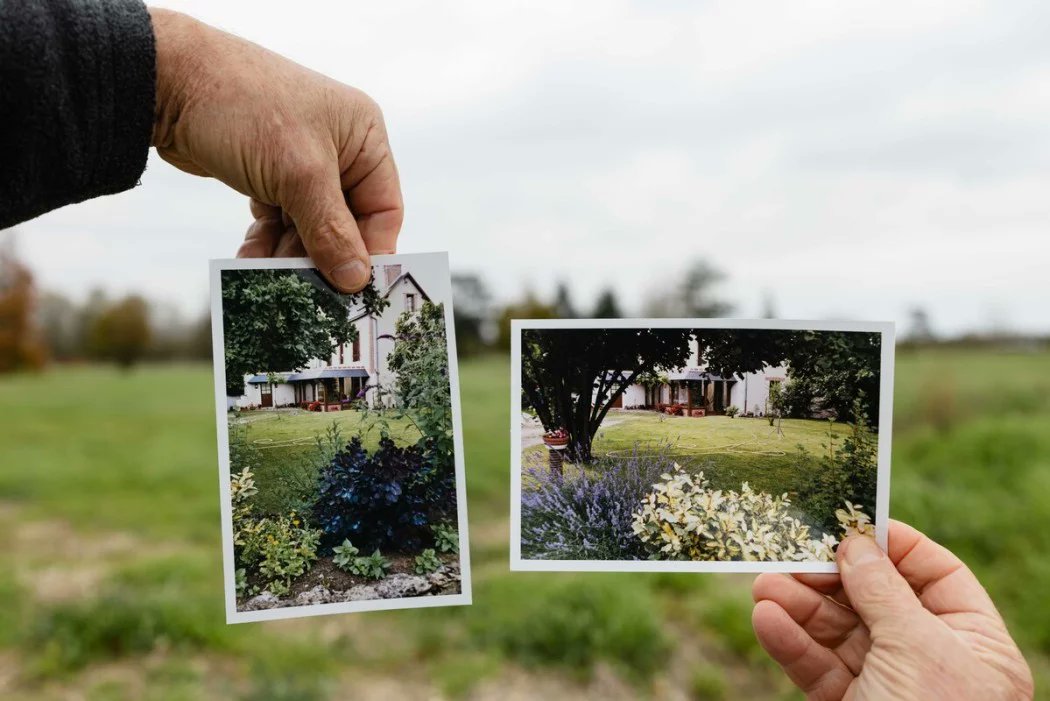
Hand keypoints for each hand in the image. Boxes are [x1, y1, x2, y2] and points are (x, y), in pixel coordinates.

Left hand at [148, 8, 402, 291]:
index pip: (384, 209)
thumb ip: (331, 230)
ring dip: (290, 254)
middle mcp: (339, 148)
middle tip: (308, 292)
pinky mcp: (268, 172)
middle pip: (345, 223)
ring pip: (309, 226)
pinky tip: (250, 261)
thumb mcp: (299, 174)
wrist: (166, 80)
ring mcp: (302, 161)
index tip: (354, 290)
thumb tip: (356, 281)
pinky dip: (267, 241)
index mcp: (363, 136)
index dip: (372, 251)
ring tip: (270, 280)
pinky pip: (279, 219)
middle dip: (324, 257)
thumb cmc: (246, 109)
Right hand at [752, 520, 1032, 700]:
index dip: (892, 545)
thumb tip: (857, 542)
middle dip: (829, 576)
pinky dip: (791, 644)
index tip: (848, 521)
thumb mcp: (920, 650)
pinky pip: (818, 668)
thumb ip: (884, 592)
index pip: (935, 574)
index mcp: (974, 643)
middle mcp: (932, 660)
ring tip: (762, 584)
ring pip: (837, 633)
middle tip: (787, 550)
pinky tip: (767, 620)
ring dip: (799, 606)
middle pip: (874, 599)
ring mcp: (888, 686)